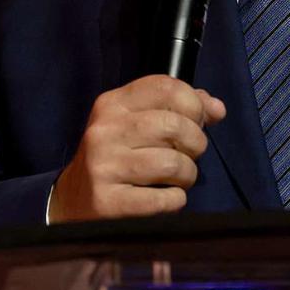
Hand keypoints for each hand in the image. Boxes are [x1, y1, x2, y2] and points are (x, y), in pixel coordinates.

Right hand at [48, 75, 226, 222]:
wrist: (72, 202)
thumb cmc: (117, 157)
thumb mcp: (137, 123)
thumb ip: (178, 108)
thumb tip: (217, 108)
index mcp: (112, 104)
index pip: (166, 86)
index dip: (194, 103)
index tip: (199, 120)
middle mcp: (104, 131)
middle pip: (175, 126)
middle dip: (196, 143)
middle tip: (188, 155)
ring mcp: (104, 167)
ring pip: (174, 163)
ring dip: (187, 175)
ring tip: (176, 179)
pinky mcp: (108, 202)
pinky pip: (165, 199)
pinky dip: (175, 200)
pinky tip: (163, 198)